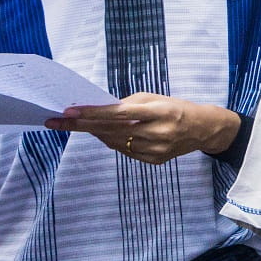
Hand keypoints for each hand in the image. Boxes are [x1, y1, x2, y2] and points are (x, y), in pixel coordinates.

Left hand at [45, 92, 238, 163]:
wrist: (203, 129)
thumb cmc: (176, 107)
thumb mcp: (155, 99)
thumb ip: (128, 105)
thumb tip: (98, 111)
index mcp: (159, 112)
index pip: (119, 113)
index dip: (92, 113)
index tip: (69, 110)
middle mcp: (158, 133)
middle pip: (111, 131)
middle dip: (81, 125)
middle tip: (56, 120)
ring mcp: (156, 150)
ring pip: (115, 143)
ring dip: (94, 133)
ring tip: (76, 124)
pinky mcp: (155, 161)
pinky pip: (125, 151)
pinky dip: (112, 142)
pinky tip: (103, 134)